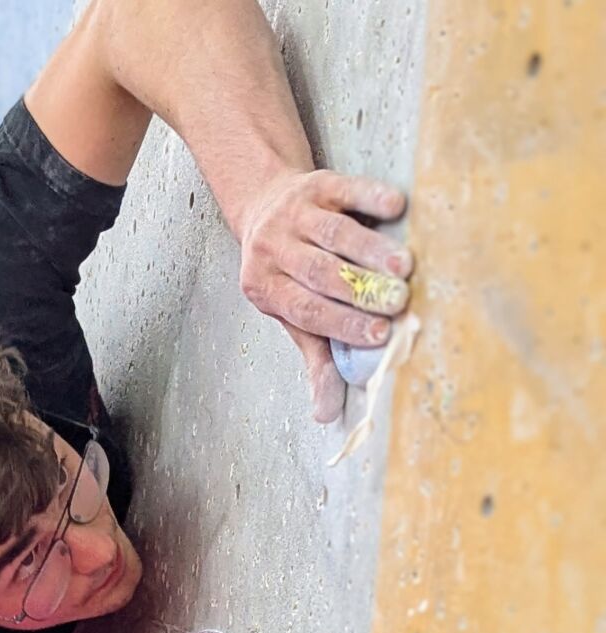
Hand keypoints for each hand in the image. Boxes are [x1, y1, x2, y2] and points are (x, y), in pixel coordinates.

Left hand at [237, 169, 412, 422]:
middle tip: (398, 302)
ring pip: (333, 233)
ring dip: (370, 250)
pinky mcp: (316, 184)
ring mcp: (293, 214)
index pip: (306, 311)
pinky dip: (370, 197)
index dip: (342, 324)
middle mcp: (273, 249)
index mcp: (265, 288)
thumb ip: (315, 358)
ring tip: (404, 268)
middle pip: (319, 272)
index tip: (379, 334)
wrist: (264, 205)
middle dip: (359, 290)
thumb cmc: (287, 272)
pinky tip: (397, 208)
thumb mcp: (291, 315)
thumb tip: (326, 414)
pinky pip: (345, 189)